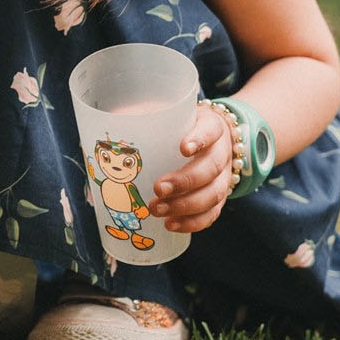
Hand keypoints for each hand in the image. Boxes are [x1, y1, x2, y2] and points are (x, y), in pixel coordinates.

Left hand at [151, 105, 238, 234]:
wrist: (213, 138)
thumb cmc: (183, 126)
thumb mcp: (171, 114)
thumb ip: (145, 115)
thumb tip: (114, 125)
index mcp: (211, 126)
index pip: (211, 130)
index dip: (200, 139)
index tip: (183, 148)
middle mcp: (222, 151)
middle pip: (212, 167)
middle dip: (186, 181)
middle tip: (158, 188)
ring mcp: (225, 176)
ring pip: (214, 194)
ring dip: (186, 206)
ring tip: (158, 210)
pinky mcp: (220, 197)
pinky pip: (212, 213)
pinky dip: (193, 222)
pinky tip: (171, 224)